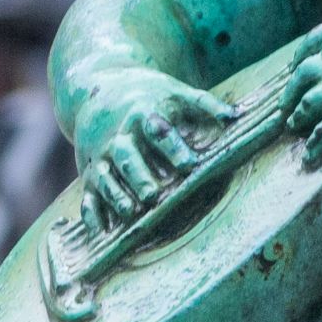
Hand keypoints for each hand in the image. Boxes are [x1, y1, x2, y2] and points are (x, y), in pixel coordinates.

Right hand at [73, 68, 235, 235]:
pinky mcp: (90, 172)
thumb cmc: (149, 97)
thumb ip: (205, 103)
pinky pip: (87, 194)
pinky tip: (100, 230)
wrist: (100, 90)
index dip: (172, 147)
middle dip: (138, 175)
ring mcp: (101, 155)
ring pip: (105, 176)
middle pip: (126, 154)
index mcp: (143, 114)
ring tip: (130, 212)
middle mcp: (119, 136)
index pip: (157, 130)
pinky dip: (91, 212)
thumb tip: (234, 116)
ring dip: (116, 194)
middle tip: (153, 195)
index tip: (189, 164)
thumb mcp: (176, 91)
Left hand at [278, 0, 321, 165]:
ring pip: (307, 106)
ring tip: (293, 127)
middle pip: (301, 78)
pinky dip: (315, 147)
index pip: (312, 43)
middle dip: (290, 92)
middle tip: (284, 106)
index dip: (300, 55)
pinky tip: (309, 157)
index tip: (293, 66)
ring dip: (298, 118)